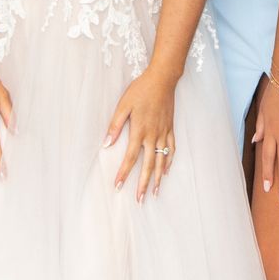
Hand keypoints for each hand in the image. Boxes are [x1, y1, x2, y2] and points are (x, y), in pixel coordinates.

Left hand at [105, 71, 177, 201]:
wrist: (163, 80)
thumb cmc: (141, 90)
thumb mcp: (124, 105)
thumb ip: (115, 125)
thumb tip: (106, 143)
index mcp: (140, 131)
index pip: (130, 157)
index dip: (124, 173)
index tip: (118, 186)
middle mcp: (153, 135)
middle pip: (148, 165)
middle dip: (143, 184)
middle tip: (140, 199)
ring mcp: (164, 133)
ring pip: (161, 161)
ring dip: (157, 178)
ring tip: (155, 193)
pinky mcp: (170, 129)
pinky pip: (171, 149)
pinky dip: (169, 162)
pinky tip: (166, 171)